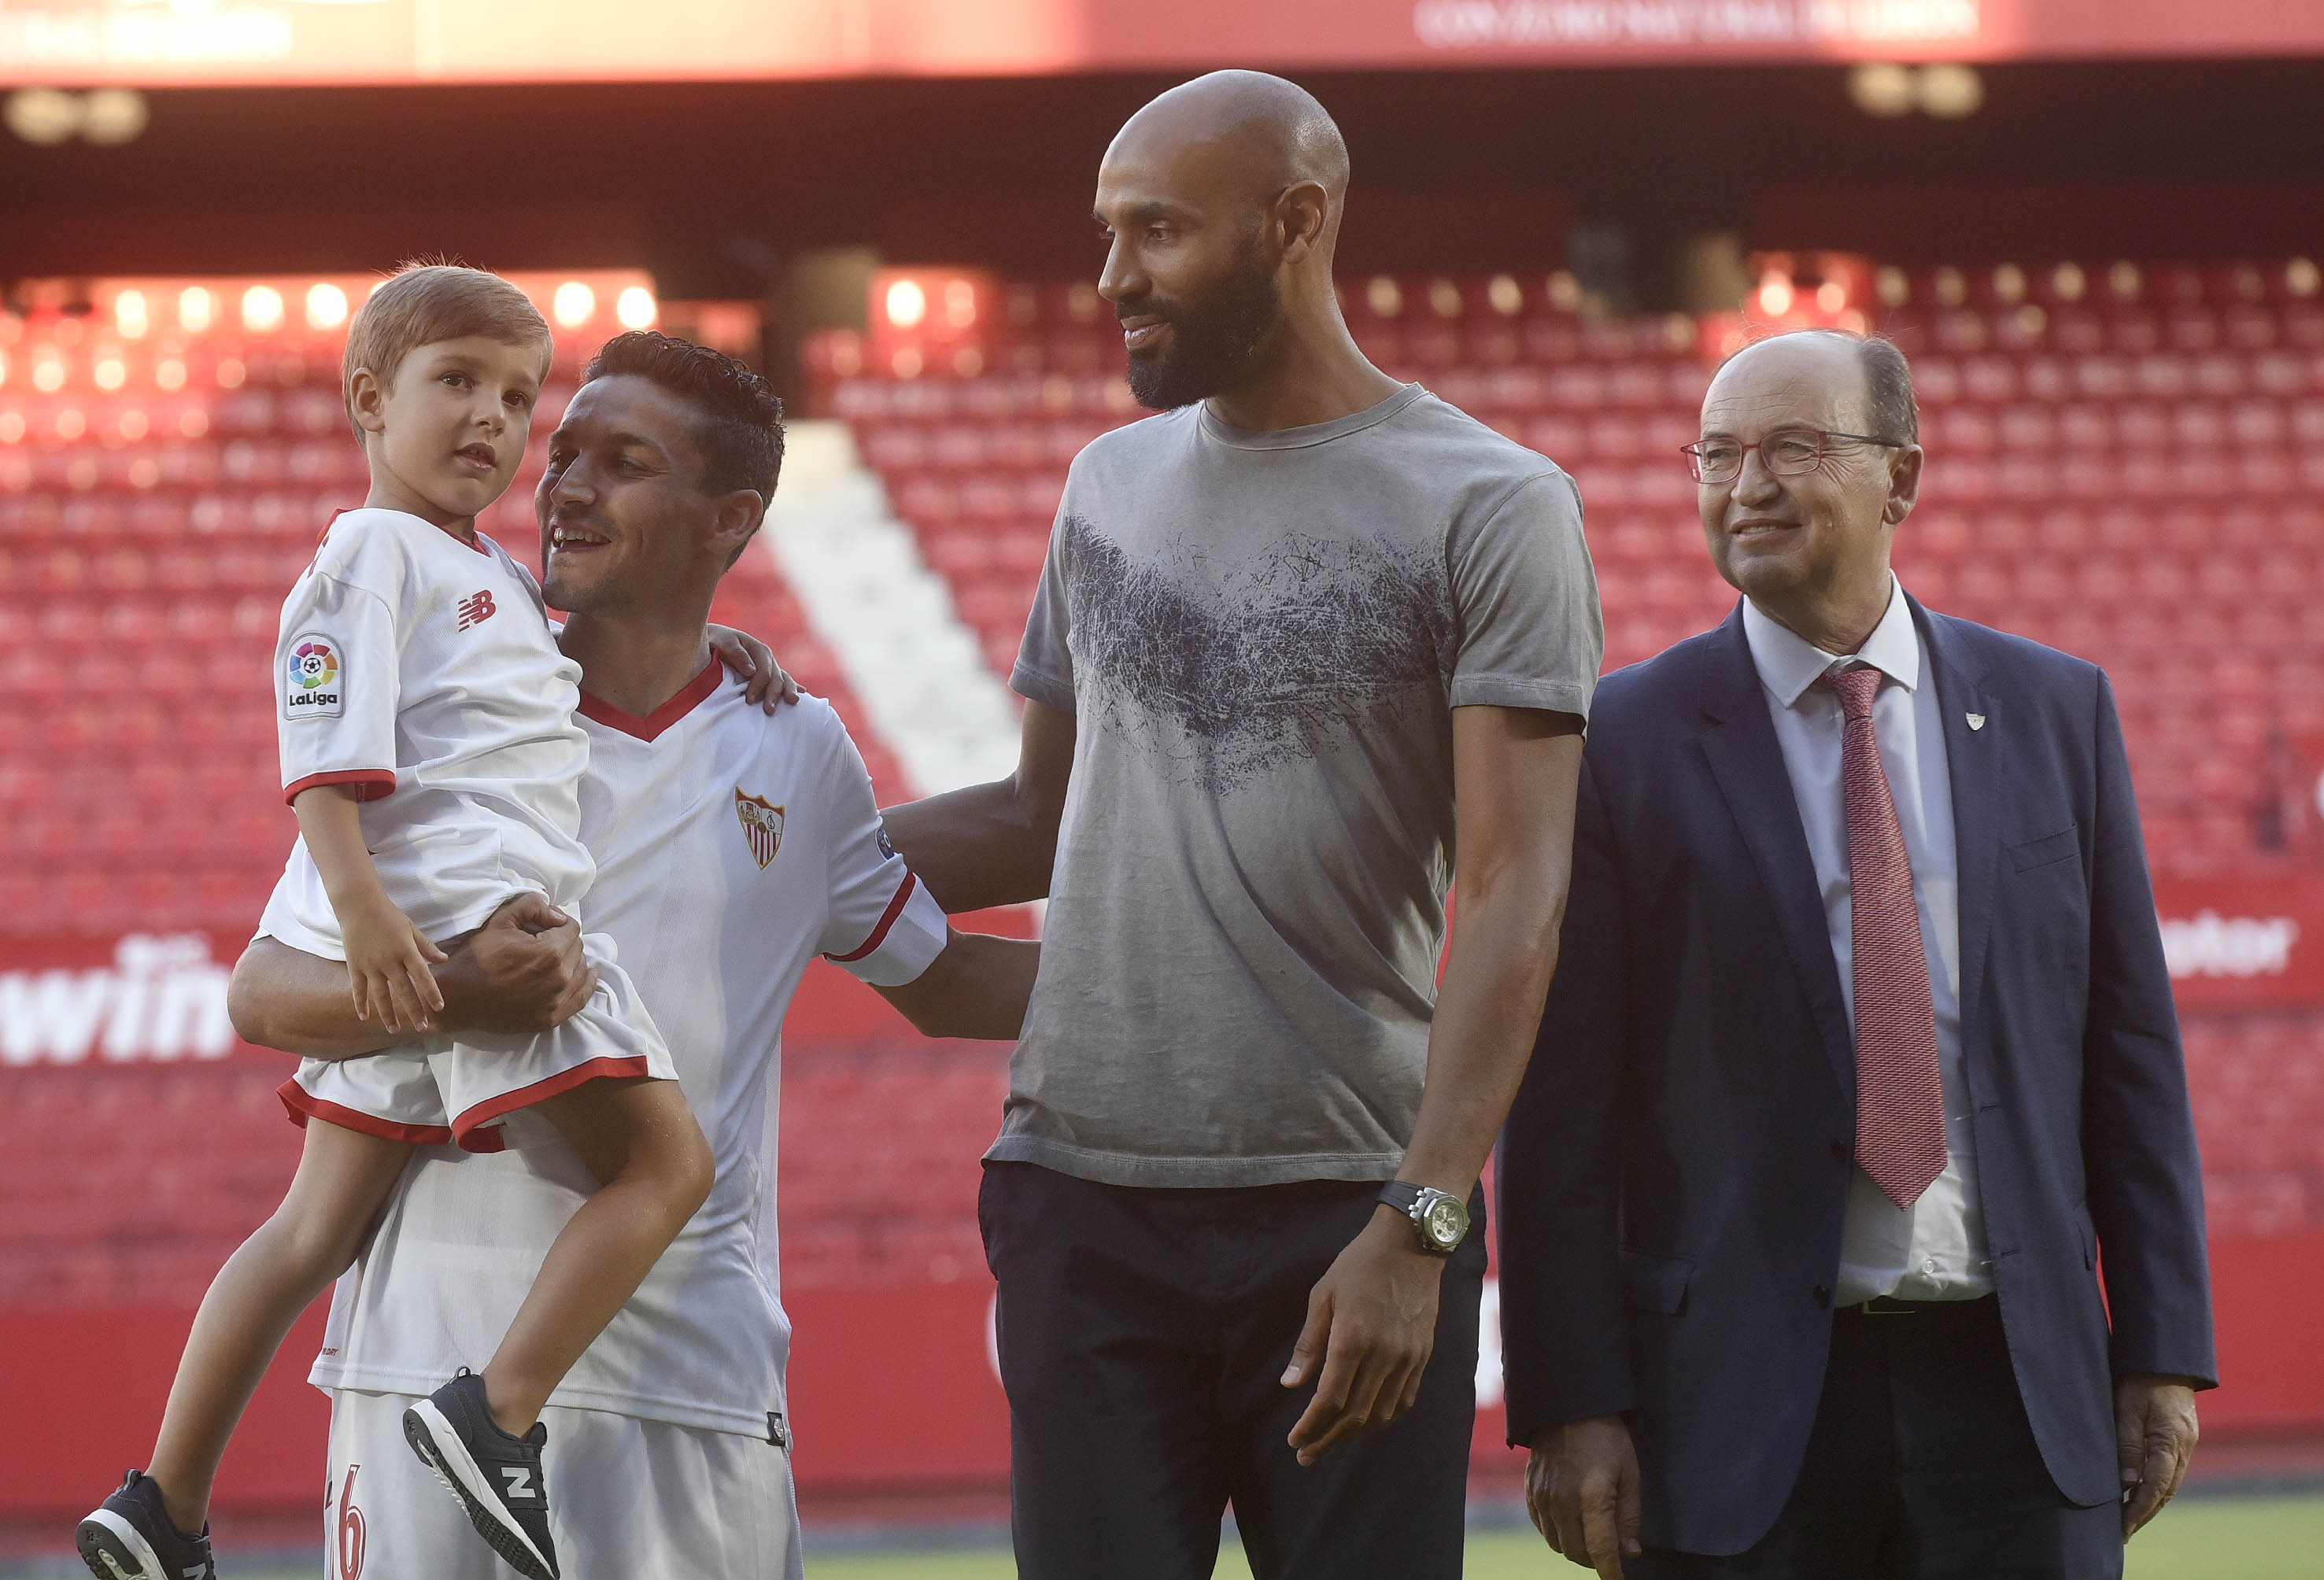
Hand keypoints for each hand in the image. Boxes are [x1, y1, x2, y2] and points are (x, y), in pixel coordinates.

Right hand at [339, 893, 447, 1033]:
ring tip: (394, 1030)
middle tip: (422, 1028)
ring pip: (381, 995)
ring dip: (388, 1014)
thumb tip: (444, 960)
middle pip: (404, 991)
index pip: (423, 976)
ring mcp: (370, 965)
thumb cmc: (389, 916)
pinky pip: (358, 989)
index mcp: (406, 951)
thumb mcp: (411, 928)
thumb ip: (427, 947)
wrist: (358, 905)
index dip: (431, 993)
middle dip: (414, 1011)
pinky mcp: (355, 965)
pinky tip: (365, 1017)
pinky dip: (360, 1004)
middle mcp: (389, 961)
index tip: (439, 1008)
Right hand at [434, 893, 595, 1033]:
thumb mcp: (500, 920)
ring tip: (556, 958)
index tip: (544, 926)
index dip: (558, 923)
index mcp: (550, 951)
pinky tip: (585, 976)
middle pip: (578, 949)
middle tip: (543, 943)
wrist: (457, 997)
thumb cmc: (477, 957)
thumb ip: (533, 906)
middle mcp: (560, 977)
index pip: (572, 928)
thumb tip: (558, 915)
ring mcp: (558, 1000)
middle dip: (564, 941)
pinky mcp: (552, 1018)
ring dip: (573, 961)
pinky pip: (582, 998)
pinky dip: (585, 984)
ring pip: (582, 971)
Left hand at [707, 624, 798, 711]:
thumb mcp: (722, 642)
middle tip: (769, 711)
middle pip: (777, 678)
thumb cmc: (716, 641)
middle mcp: (768, 658)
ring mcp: (771, 666)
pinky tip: (802, 694)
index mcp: (759, 650)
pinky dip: (793, 686)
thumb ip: (736, 653)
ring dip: (788, 692)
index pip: (764, 672)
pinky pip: (784, 680)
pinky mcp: (769, 673)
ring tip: (792, 702)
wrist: (713, 640)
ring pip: (784, 679)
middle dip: (773, 695)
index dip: (758, 687)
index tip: (749, 700)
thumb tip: (751, 670)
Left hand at [1281, 1205, 1445, 1464]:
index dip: (1311, 1425)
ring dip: (1354, 1436)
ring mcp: (1407, 1358)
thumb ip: (1308, 1344)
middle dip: (1327, 1440)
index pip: (1330, 1399)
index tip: (1294, 1440)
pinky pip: (1404, 1400)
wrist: (1411, 1244)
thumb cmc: (1359, 1265)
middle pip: (1355, 1415)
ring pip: (1381, 1414)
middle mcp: (1384, 1354)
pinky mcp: (1422, 1356)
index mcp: (1353, 1338)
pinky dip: (1383, 1419)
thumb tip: (1290, 1385)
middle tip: (1305, 1454)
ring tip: (1331, 1443)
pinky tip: (1366, 1424)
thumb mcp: (1322, 1296)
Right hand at [1527, 1416, 1642, 1576]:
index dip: (1611, 1572)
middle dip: (1595, 1559)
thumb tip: (1631, 1551)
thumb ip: (1630, 1515)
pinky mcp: (1530, 1491)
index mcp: (1592, 1497)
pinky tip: (1569, 1519)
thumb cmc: (1606, 1437)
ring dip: (1574, 1546)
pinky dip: (1556, 1532)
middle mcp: (1563, 1501)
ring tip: (1589, 1531)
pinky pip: (1541, 1527)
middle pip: (1577, 1553)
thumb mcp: (1629, 1472)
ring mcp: (1543, 1496)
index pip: (1600, 1550)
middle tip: (1608, 1548)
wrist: (1568, 1405)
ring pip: (1557, 1544)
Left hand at [2116, 1373, 2199, 1537]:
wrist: (2166, 1358)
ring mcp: (2186, 1444)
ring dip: (2151, 1504)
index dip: (2139, 1509)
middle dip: (2145, 1514)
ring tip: (2130, 1521)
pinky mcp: (2182, 1439)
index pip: (2156, 1486)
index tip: (2123, 1527)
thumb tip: (2127, 1483)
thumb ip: (2127, 1445)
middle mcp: (2184, 1446)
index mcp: (2170, 1439)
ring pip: (2170, 1484)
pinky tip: (2142, 1495)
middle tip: (2123, 1532)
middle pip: (2165, 1491)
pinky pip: (2171, 1472)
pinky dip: (2157, 1488)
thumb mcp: (2126, 1408)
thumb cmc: (2140, 1379)